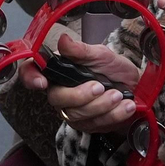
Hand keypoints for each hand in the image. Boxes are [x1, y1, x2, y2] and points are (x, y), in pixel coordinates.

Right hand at [22, 34, 140, 135]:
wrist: (134, 88)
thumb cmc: (113, 69)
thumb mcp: (100, 54)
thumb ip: (80, 50)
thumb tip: (63, 40)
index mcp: (58, 69)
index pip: (31, 72)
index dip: (30, 77)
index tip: (43, 82)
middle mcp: (60, 91)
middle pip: (56, 98)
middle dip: (80, 95)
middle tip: (101, 86)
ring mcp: (72, 111)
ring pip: (77, 115)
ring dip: (101, 106)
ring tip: (119, 95)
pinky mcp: (86, 125)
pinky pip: (95, 125)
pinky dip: (113, 115)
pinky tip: (126, 106)